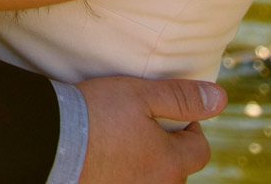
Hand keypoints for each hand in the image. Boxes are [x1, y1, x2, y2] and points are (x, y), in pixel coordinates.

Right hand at [75, 76, 223, 181]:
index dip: (190, 127)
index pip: (200, 150)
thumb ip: (182, 98)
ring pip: (154, 179)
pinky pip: (130, 182)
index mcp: (171, 163)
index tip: (170, 114)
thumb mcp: (142, 95)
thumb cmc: (96, 114)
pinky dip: (126, 172)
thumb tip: (220, 98)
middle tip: (143, 125)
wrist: (49, 140)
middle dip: (169, 148)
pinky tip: (108, 157)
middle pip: (178, 169)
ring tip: (123, 142)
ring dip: (148, 163)